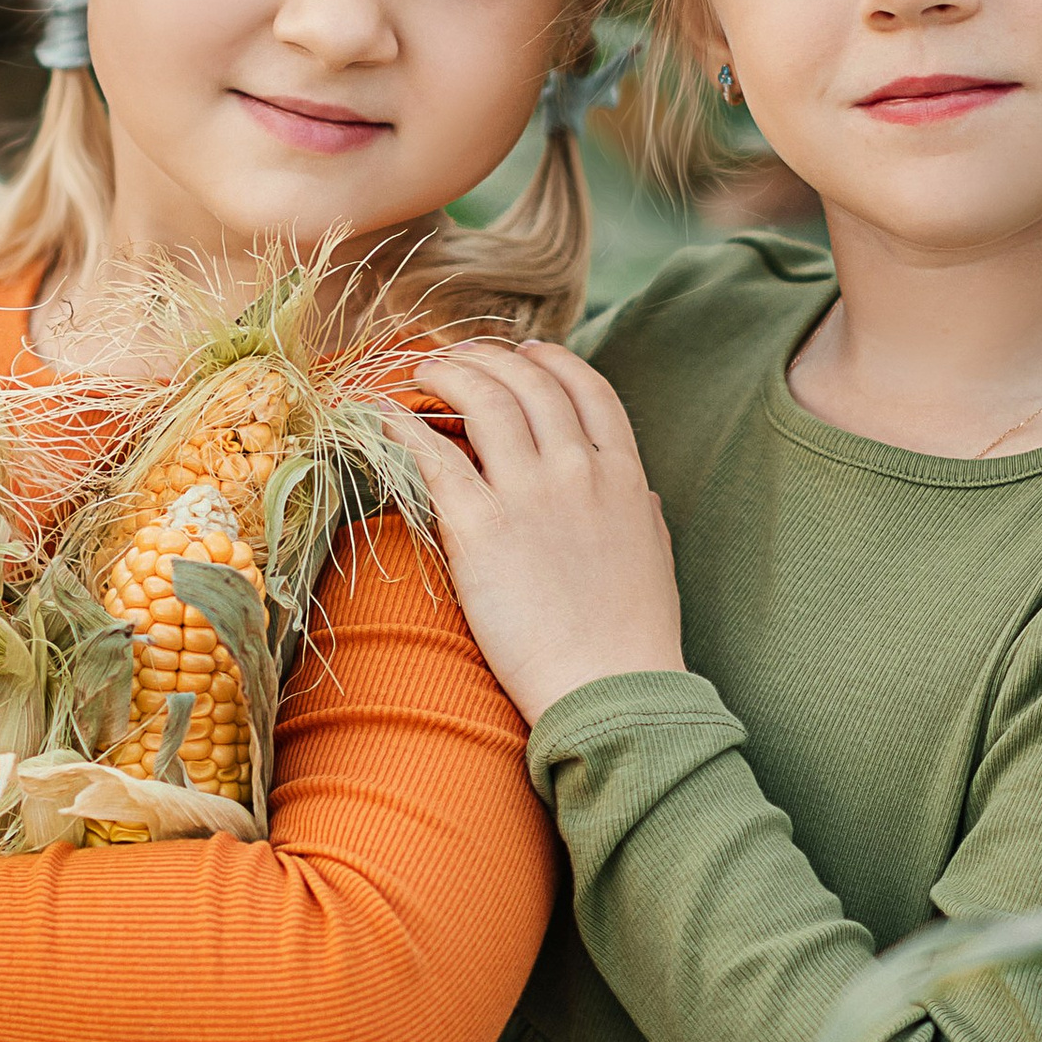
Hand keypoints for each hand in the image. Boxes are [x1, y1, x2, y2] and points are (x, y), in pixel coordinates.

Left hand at [396, 341, 685, 729]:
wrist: (610, 689)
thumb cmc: (635, 638)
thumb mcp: (655, 558)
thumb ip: (643, 514)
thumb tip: (641, 493)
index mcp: (624, 474)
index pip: (588, 388)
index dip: (551, 360)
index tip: (525, 351)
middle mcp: (577, 470)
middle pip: (528, 382)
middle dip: (488, 358)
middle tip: (456, 359)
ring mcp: (529, 495)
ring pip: (483, 400)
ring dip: (447, 374)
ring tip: (421, 373)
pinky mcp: (479, 528)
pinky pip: (434, 456)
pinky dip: (404, 426)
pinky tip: (386, 418)